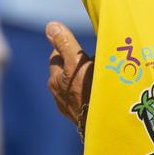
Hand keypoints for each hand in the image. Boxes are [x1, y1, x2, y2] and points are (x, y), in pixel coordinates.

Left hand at [45, 21, 94, 137]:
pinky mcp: (82, 119)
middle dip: (78, 64)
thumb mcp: (78, 63)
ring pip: (76, 85)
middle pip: (66, 71)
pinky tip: (103, 95)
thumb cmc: (89, 92)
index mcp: (54, 79)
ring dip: (85, 79)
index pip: (57, 55)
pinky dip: (91, 94)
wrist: (102, 128)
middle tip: (96, 61)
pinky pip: (85, 99)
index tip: (84, 49)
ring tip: (102, 78)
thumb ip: (65, 44)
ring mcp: (70, 108)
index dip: (69, 48)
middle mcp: (58, 95)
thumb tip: (50, 25)